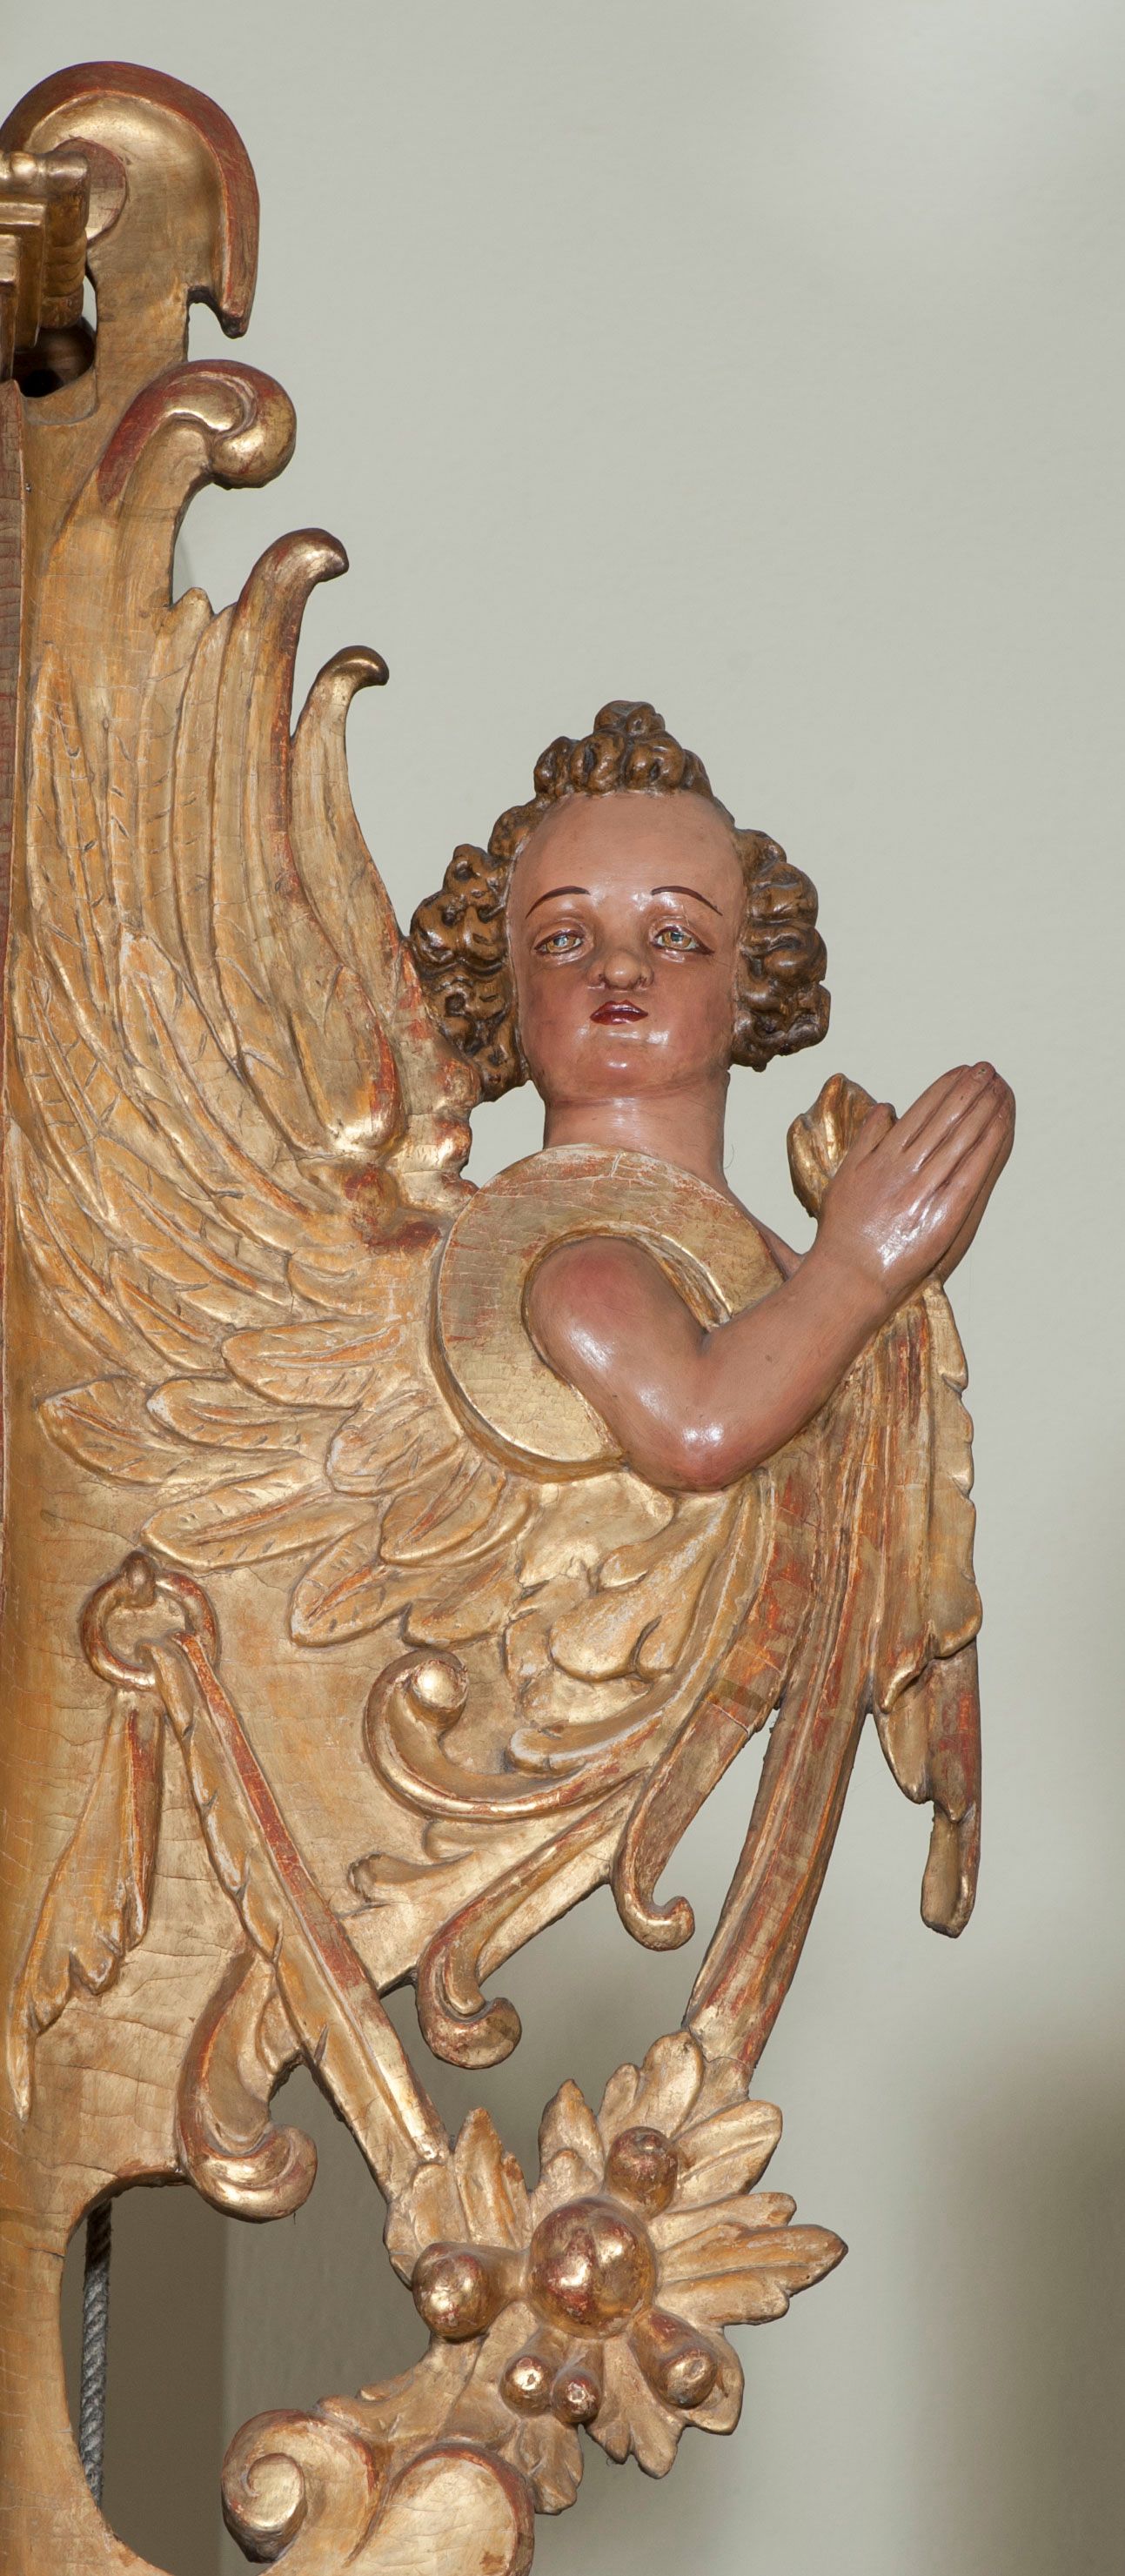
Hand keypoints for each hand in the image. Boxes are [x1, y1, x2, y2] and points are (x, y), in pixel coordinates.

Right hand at [813, 1063, 1014, 1311]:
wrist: (848, 1276)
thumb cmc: (842, 1231)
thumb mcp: (844, 1177)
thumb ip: (865, 1141)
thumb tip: (885, 1109)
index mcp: (881, 1157)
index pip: (920, 1112)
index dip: (943, 1088)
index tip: (961, 1070)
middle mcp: (904, 1168)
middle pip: (944, 1120)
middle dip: (968, 1091)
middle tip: (986, 1068)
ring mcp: (924, 1191)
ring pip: (960, 1140)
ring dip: (982, 1110)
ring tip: (999, 1086)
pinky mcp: (943, 1216)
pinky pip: (971, 1173)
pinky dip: (988, 1146)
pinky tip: (1001, 1125)